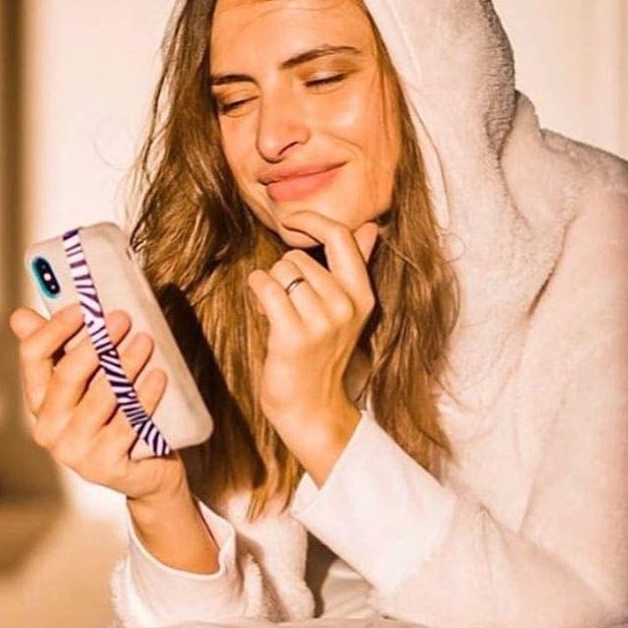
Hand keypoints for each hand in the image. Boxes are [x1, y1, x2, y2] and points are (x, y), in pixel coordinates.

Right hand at [9, 303, 186, 500]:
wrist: (146, 470)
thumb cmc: (116, 414)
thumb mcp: (89, 383)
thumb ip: (62, 350)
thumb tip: (19, 317)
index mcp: (39, 401)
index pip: (33, 357)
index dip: (56, 329)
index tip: (83, 307)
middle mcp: (48, 429)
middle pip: (68, 375)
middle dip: (96, 343)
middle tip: (123, 318)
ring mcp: (74, 452)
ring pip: (100, 398)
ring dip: (125, 365)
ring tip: (145, 342)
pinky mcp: (104, 467)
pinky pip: (126, 424)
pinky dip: (143, 397)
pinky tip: (158, 376)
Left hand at [246, 209, 378, 447]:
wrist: (312, 408)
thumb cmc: (321, 355)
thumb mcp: (348, 311)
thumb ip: (357, 266)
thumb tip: (371, 227)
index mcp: (362, 295)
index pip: (340, 235)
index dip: (312, 219)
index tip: (292, 219)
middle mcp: (345, 305)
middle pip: (296, 257)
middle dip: (284, 275)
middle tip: (289, 307)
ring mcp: (321, 321)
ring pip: (279, 272)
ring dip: (270, 288)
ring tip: (280, 316)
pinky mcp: (293, 334)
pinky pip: (265, 286)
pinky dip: (256, 291)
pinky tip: (263, 310)